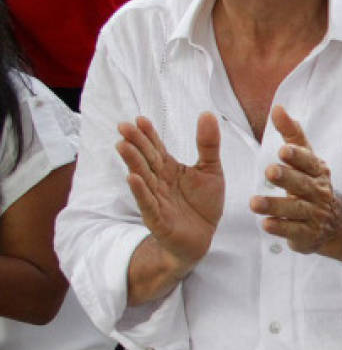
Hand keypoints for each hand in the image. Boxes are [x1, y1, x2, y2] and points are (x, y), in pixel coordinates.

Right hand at [117, 113, 223, 271]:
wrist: (203, 237)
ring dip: (132, 162)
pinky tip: (132, 177)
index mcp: (170, 168)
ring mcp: (156, 199)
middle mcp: (159, 181)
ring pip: (143, 177)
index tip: (139, 118)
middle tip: (123, 126)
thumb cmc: (203, 203)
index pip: (156, 148)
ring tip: (122, 145)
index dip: (148, 134)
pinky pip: (148, 203)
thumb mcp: (211, 170)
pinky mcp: (158, 218)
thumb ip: (208, 144)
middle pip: (146, 159)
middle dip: (135, 143)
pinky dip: (140, 191)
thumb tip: (207, 113)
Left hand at [250, 106, 340, 254]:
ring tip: (254, 202)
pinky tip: (265, 225)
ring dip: (275, 206)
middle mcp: (318, 192)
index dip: (297, 157)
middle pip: (302, 185)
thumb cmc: (312, 182)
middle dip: (287, 178)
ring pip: (295, 210)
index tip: (283, 150)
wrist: (335, 222)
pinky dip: (280, 229)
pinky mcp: (307, 234)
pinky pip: (293, 232)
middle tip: (269, 171)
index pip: (309, 162)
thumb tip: (277, 108)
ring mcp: (314, 215)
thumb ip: (291, 133)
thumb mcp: (306, 157)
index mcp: (318, 171)